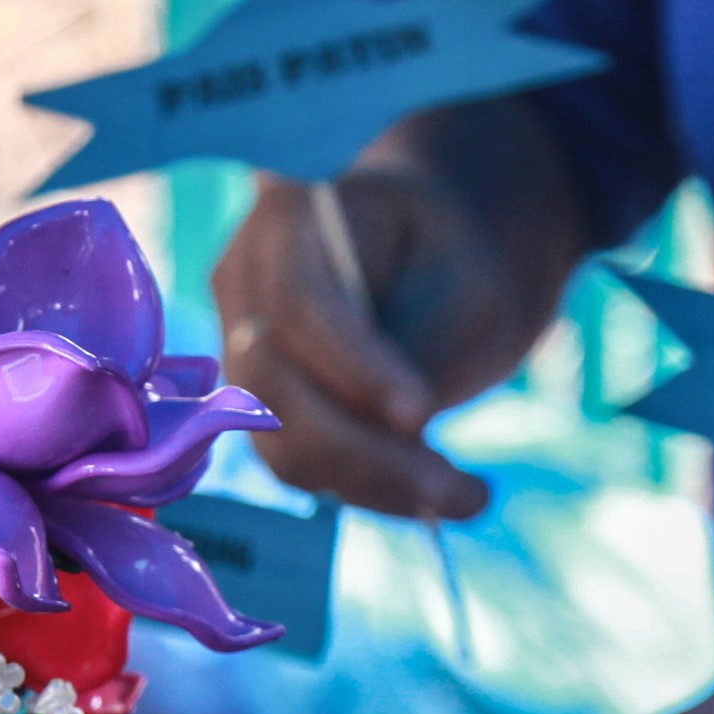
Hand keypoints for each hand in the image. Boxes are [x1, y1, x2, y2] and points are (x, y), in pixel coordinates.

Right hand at [211, 168, 517, 518]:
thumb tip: (398, 429)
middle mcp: (246, 286)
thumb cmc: (454, 257)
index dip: (353, 368)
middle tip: (462, 488)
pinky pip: (306, 468)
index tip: (422, 413)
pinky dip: (374, 491)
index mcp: (288, 218)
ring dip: (377, 486)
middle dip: (364, 452)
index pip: (297, 305)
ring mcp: (244, 352)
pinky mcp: (266, 411)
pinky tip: (444, 493)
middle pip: (272, 388)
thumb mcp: (465, 284)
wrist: (434, 263)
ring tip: (469, 495)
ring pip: (283, 446)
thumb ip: (424, 344)